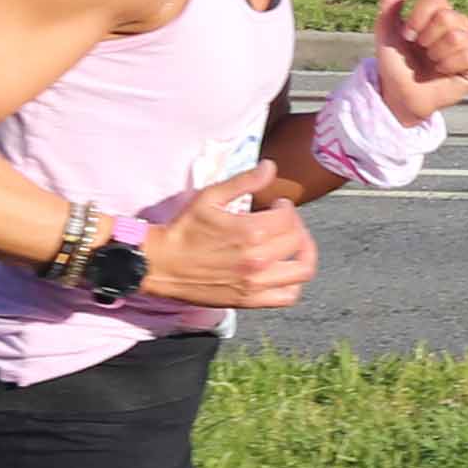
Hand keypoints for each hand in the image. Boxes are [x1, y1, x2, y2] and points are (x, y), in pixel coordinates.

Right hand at [134, 163, 316, 310]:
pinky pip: (288, 296)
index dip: (287, 207)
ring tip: (295, 245)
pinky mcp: (250, 300)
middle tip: (284, 221)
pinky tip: (285, 270)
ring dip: (305, 254)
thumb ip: (244, 181)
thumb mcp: (210, 197)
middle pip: (298, 241)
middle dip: (296, 225)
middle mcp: (258, 260)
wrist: (162, 265)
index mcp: (250, 232)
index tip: (278, 204)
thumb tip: (270, 167)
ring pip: (302, 270)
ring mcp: (256, 283)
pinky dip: (294, 283)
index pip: (289, 218)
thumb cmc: (184, 230)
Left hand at [370, 0, 467, 121]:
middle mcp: (457, 26)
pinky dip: (449, 65)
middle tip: (421, 50)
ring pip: (457, 36)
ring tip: (432, 62)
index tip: (408, 34)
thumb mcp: (387, 29)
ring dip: (436, 53)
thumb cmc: (395, 64)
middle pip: (447, 16)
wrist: (399, 95)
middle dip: (426, 37)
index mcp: (438, 14)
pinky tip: (443, 72)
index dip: (418, 16)